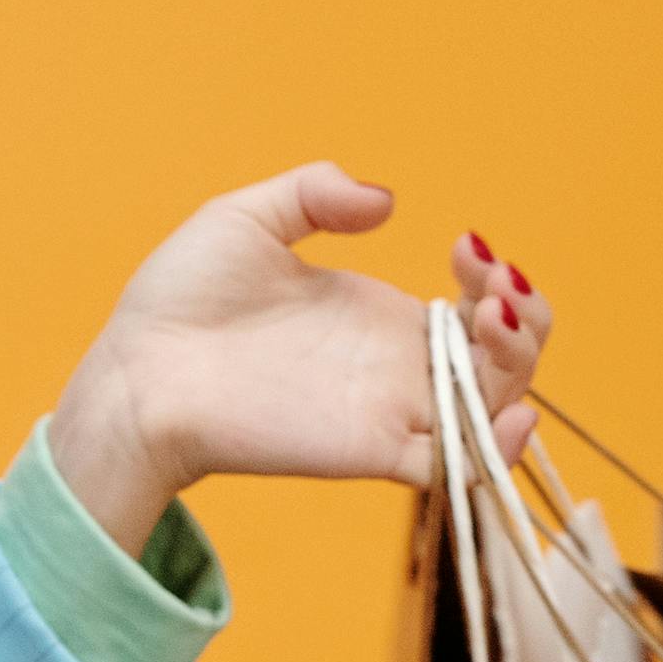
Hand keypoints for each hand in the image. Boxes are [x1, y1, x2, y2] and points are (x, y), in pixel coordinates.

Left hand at [39, 166, 550, 549]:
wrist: (136, 370)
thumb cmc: (178, 301)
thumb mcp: (246, 218)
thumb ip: (314, 194)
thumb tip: (384, 202)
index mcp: (380, 319)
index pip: (477, 309)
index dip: (495, 279)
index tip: (463, 246)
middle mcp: (395, 369)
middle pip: (505, 361)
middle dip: (526, 318)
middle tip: (489, 285)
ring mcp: (386, 412)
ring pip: (493, 408)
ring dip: (519, 364)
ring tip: (489, 317)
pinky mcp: (367, 452)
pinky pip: (453, 466)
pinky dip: (494, 448)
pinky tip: (508, 409)